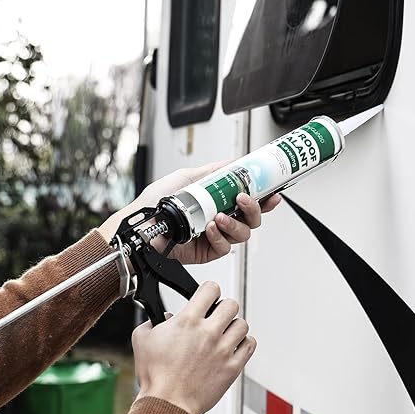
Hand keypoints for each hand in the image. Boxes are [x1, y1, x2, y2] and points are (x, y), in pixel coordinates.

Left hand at [99, 162, 280, 264]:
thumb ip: (213, 171)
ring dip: (235, 224)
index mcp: (218, 200)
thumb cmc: (157, 202)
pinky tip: (209, 229)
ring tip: (220, 216)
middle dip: (253, 209)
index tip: (272, 194)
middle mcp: (219, 218)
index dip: (263, 198)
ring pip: (243, 234)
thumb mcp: (187, 177)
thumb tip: (233, 162)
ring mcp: (215, 236)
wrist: (142, 224)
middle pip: (251, 218)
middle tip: (243, 200)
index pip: (248, 200)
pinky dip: (219, 237)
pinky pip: (225, 247)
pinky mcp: (208, 251)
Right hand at [132, 281, 255, 413]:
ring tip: (226, 332)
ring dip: (234, 326)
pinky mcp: (232, 367)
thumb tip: (163, 317)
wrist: (166, 405)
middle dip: (223, 307)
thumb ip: (153, 321)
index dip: (209, 290)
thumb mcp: (142, 339)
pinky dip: (244, 343)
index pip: (211, 288)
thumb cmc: (155, 377)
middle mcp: (208, 332)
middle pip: (231, 304)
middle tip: (217, 315)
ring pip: (242, 324)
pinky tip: (234, 345)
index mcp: (188, 321)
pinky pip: (249, 345)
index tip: (207, 296)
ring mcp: (222, 349)